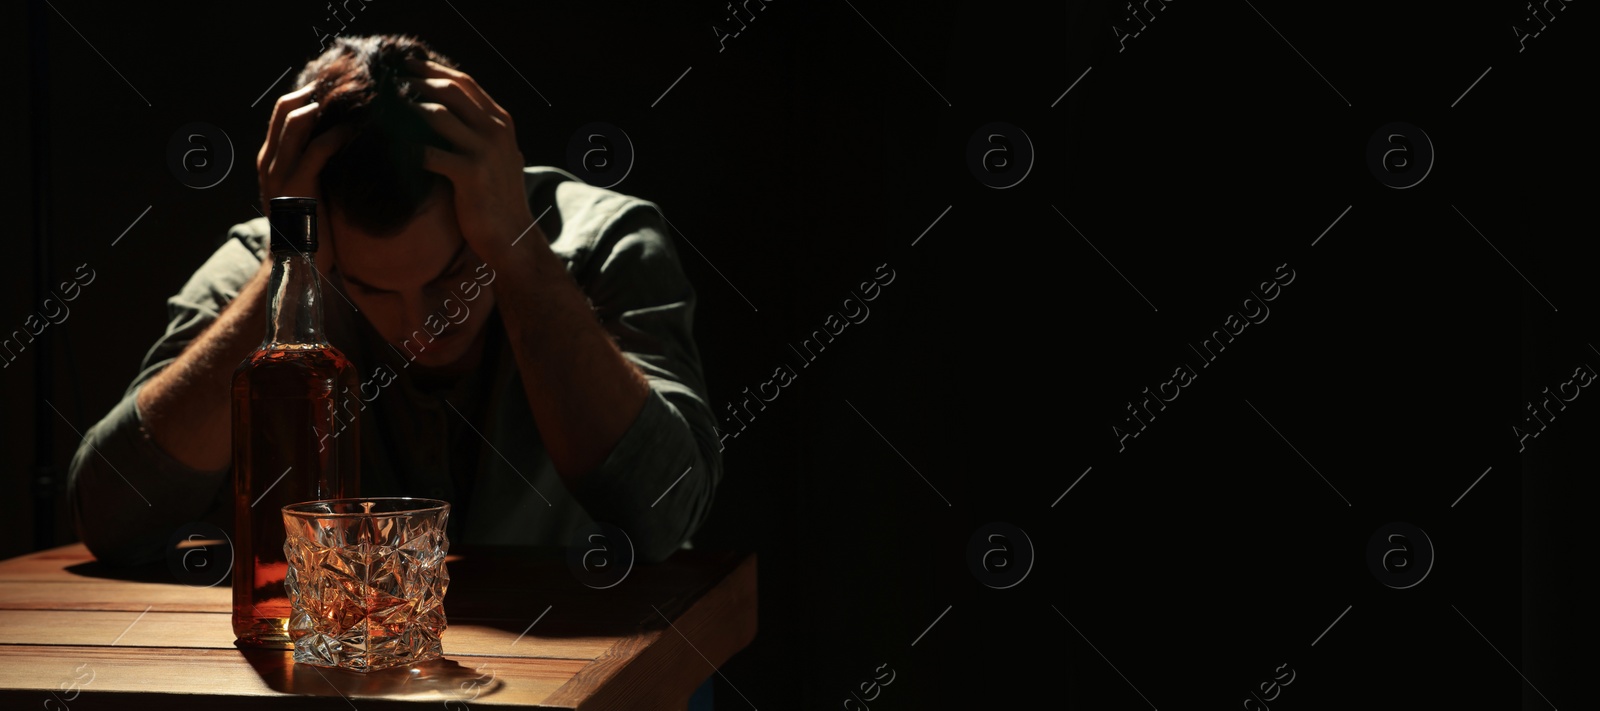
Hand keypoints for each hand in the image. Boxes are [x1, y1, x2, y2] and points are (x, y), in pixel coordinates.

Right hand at [256, 82, 354, 275]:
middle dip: (316, 91)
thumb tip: (340, 139)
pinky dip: (338, 134)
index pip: (281, 111)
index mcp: (269, 158)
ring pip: (297, 121)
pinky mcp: (298, 186)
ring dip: (327, 106)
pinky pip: (318, 148)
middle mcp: (269, 160)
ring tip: (354, 98)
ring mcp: (279, 172)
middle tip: (348, 84)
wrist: (297, 263)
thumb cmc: (310, 226)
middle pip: (285, 107)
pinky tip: (358, 129)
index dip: (306, 93)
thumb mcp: (307, 188)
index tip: (336, 86)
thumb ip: (314, 163)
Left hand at [403, 57, 534, 267]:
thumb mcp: (497, 156)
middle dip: (417, 80)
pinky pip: (429, 152)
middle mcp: (496, 130)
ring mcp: (485, 151)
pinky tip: (390, 146)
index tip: (408, 65)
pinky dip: (406, 147)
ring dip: (408, 109)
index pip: (465, 82)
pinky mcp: (471, 173)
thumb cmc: (497, 198)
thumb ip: (480, 132)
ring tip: (385, 108)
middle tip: (390, 79)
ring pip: (438, 114)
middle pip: (451, 90)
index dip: (434, 69)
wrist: (512, 235)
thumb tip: (447, 113)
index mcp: (501, 122)